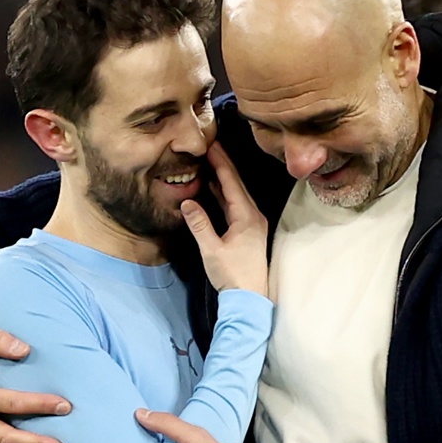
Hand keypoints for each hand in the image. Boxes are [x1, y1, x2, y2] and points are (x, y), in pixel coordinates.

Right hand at [181, 140, 267, 294]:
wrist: (250, 298)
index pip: (231, 182)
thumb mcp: (212, 249)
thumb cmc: (233, 275)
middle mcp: (253, 215)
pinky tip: (214, 187)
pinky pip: (235, 204)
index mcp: (247, 216)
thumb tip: (188, 202)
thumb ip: (200, 224)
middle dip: (223, 164)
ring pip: (236, 193)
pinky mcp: (248, 230)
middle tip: (210, 146)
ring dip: (223, 177)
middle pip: (236, 183)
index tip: (211, 145)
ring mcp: (252, 222)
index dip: (220, 162)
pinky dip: (224, 193)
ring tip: (210, 161)